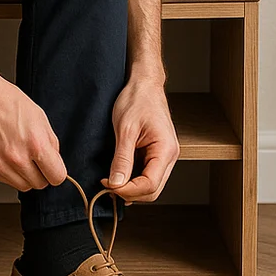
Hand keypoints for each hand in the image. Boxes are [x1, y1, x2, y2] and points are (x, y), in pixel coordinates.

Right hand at [0, 70, 67, 191]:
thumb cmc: (5, 99)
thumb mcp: (38, 116)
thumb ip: (50, 142)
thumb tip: (54, 160)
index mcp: (35, 144)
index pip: (56, 177)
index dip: (56, 171)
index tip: (52, 168)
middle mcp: (16, 157)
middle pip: (39, 184)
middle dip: (40, 174)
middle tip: (34, 160)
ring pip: (21, 185)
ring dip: (23, 175)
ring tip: (17, 155)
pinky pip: (1, 179)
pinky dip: (6, 171)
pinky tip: (3, 153)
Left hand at [103, 70, 178, 202]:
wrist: (143, 83)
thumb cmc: (137, 99)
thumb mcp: (125, 129)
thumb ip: (121, 159)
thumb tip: (116, 184)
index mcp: (165, 150)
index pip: (150, 185)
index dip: (128, 190)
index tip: (107, 185)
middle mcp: (169, 156)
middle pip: (152, 190)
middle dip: (129, 192)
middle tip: (106, 185)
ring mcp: (164, 155)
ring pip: (150, 185)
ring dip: (131, 187)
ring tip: (110, 180)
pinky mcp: (157, 153)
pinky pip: (147, 173)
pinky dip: (133, 178)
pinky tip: (118, 174)